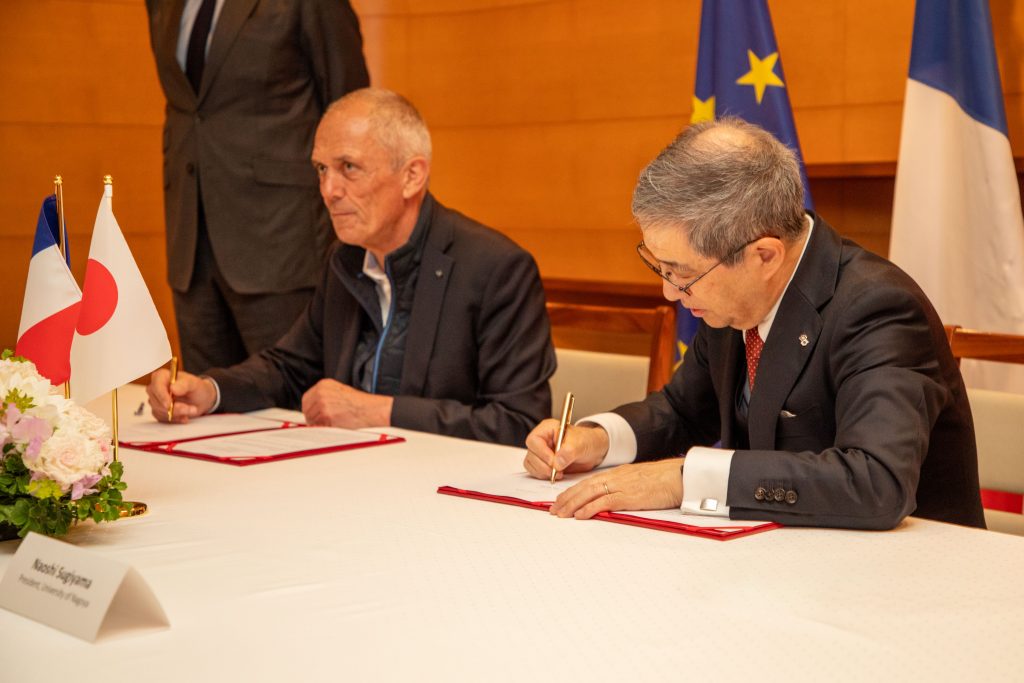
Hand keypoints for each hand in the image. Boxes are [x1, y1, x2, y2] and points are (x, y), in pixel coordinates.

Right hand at [146, 369, 216, 422]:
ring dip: (177, 414)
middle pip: (156, 400)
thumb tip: (173, 388)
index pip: (156, 385)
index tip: (169, 404)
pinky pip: (162, 418)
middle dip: (174, 408)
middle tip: (191, 409)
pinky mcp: (158, 411)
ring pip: (159, 411)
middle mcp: (156, 388)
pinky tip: (184, 416)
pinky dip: (175, 419)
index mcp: (162, 376)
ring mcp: (156, 400)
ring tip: (192, 410)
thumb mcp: (194, 384)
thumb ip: (184, 384)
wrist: (200, 399)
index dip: (161, 396)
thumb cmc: (196, 388)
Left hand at [301, 379, 392, 427]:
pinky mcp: (326, 416)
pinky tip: (334, 426)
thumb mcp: (339, 391)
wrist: (369, 409)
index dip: (309, 408)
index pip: (306, 399)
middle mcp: (321, 393)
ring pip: (311, 419)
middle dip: (312, 417)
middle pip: (306, 410)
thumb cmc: (359, 402)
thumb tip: (314, 407)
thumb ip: (324, 396)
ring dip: (318, 424)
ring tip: (331, 423)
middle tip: (321, 421)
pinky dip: (323, 429)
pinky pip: (318, 426)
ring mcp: (322, 405)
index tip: (313, 414)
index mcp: (323, 385)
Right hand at [523, 421, 608, 479]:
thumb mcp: (580, 444)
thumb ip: (569, 452)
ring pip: (531, 464)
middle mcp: (541, 440)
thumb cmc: (586, 441)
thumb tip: (556, 463)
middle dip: (543, 466)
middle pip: (531, 454)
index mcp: (547, 429)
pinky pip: (535, 471)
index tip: (553, 462)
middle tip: (558, 471)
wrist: (592, 450)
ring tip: (559, 474)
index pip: (534, 440)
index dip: (541, 453)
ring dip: (543, 472)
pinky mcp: (543, 463)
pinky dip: (543, 476)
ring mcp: (541, 452)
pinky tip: (557, 475)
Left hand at [549, 458, 684, 518]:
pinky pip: (604, 502)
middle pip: (584, 487)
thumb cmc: (665, 480)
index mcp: (618, 474)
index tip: (561, 500)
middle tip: (553, 510)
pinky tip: (580, 515)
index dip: (573, 491)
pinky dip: (589, 508)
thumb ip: (626, 487)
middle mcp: (616, 477)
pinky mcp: (629, 496)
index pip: (589, 482)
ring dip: (572, 504)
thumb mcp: (640, 481)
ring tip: (561, 514)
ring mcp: (622, 486)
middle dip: (567, 498)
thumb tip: (614, 500)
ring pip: (589, 493)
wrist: (680, 476)